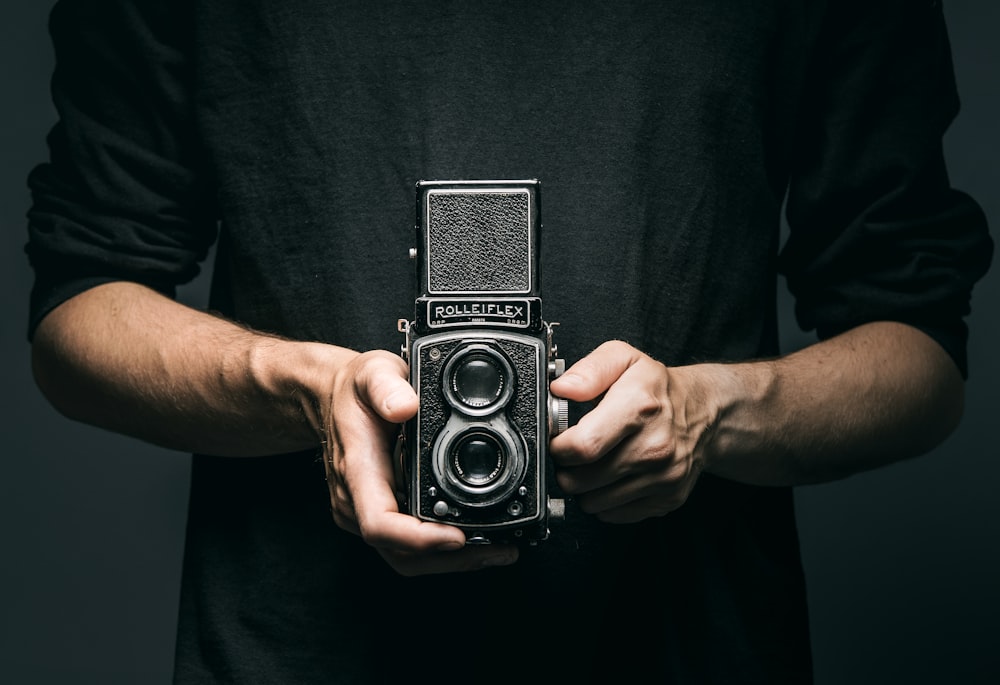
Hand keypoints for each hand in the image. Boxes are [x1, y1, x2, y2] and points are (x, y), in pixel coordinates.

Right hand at [322, 350, 518, 574]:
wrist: (332, 398)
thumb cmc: (353, 390)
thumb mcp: (371, 373)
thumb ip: (386, 387)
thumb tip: (406, 407)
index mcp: (357, 471)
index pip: (379, 523)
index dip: (418, 539)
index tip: (457, 536)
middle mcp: (357, 501)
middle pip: (399, 553)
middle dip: (449, 560)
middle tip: (498, 551)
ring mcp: (366, 511)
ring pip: (405, 556)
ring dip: (450, 561)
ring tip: (497, 551)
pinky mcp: (381, 512)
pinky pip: (408, 545)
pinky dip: (442, 549)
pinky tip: (476, 541)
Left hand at [549, 341, 712, 522]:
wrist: (705, 412)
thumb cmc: (657, 388)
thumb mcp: (624, 359)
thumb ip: (589, 370)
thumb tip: (562, 389)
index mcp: (640, 408)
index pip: (583, 446)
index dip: (558, 447)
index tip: (557, 441)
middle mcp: (655, 447)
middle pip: (582, 480)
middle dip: (566, 468)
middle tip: (573, 453)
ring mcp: (663, 477)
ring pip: (594, 502)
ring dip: (584, 487)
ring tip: (593, 463)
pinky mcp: (667, 499)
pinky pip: (614, 514)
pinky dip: (605, 499)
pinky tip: (612, 476)